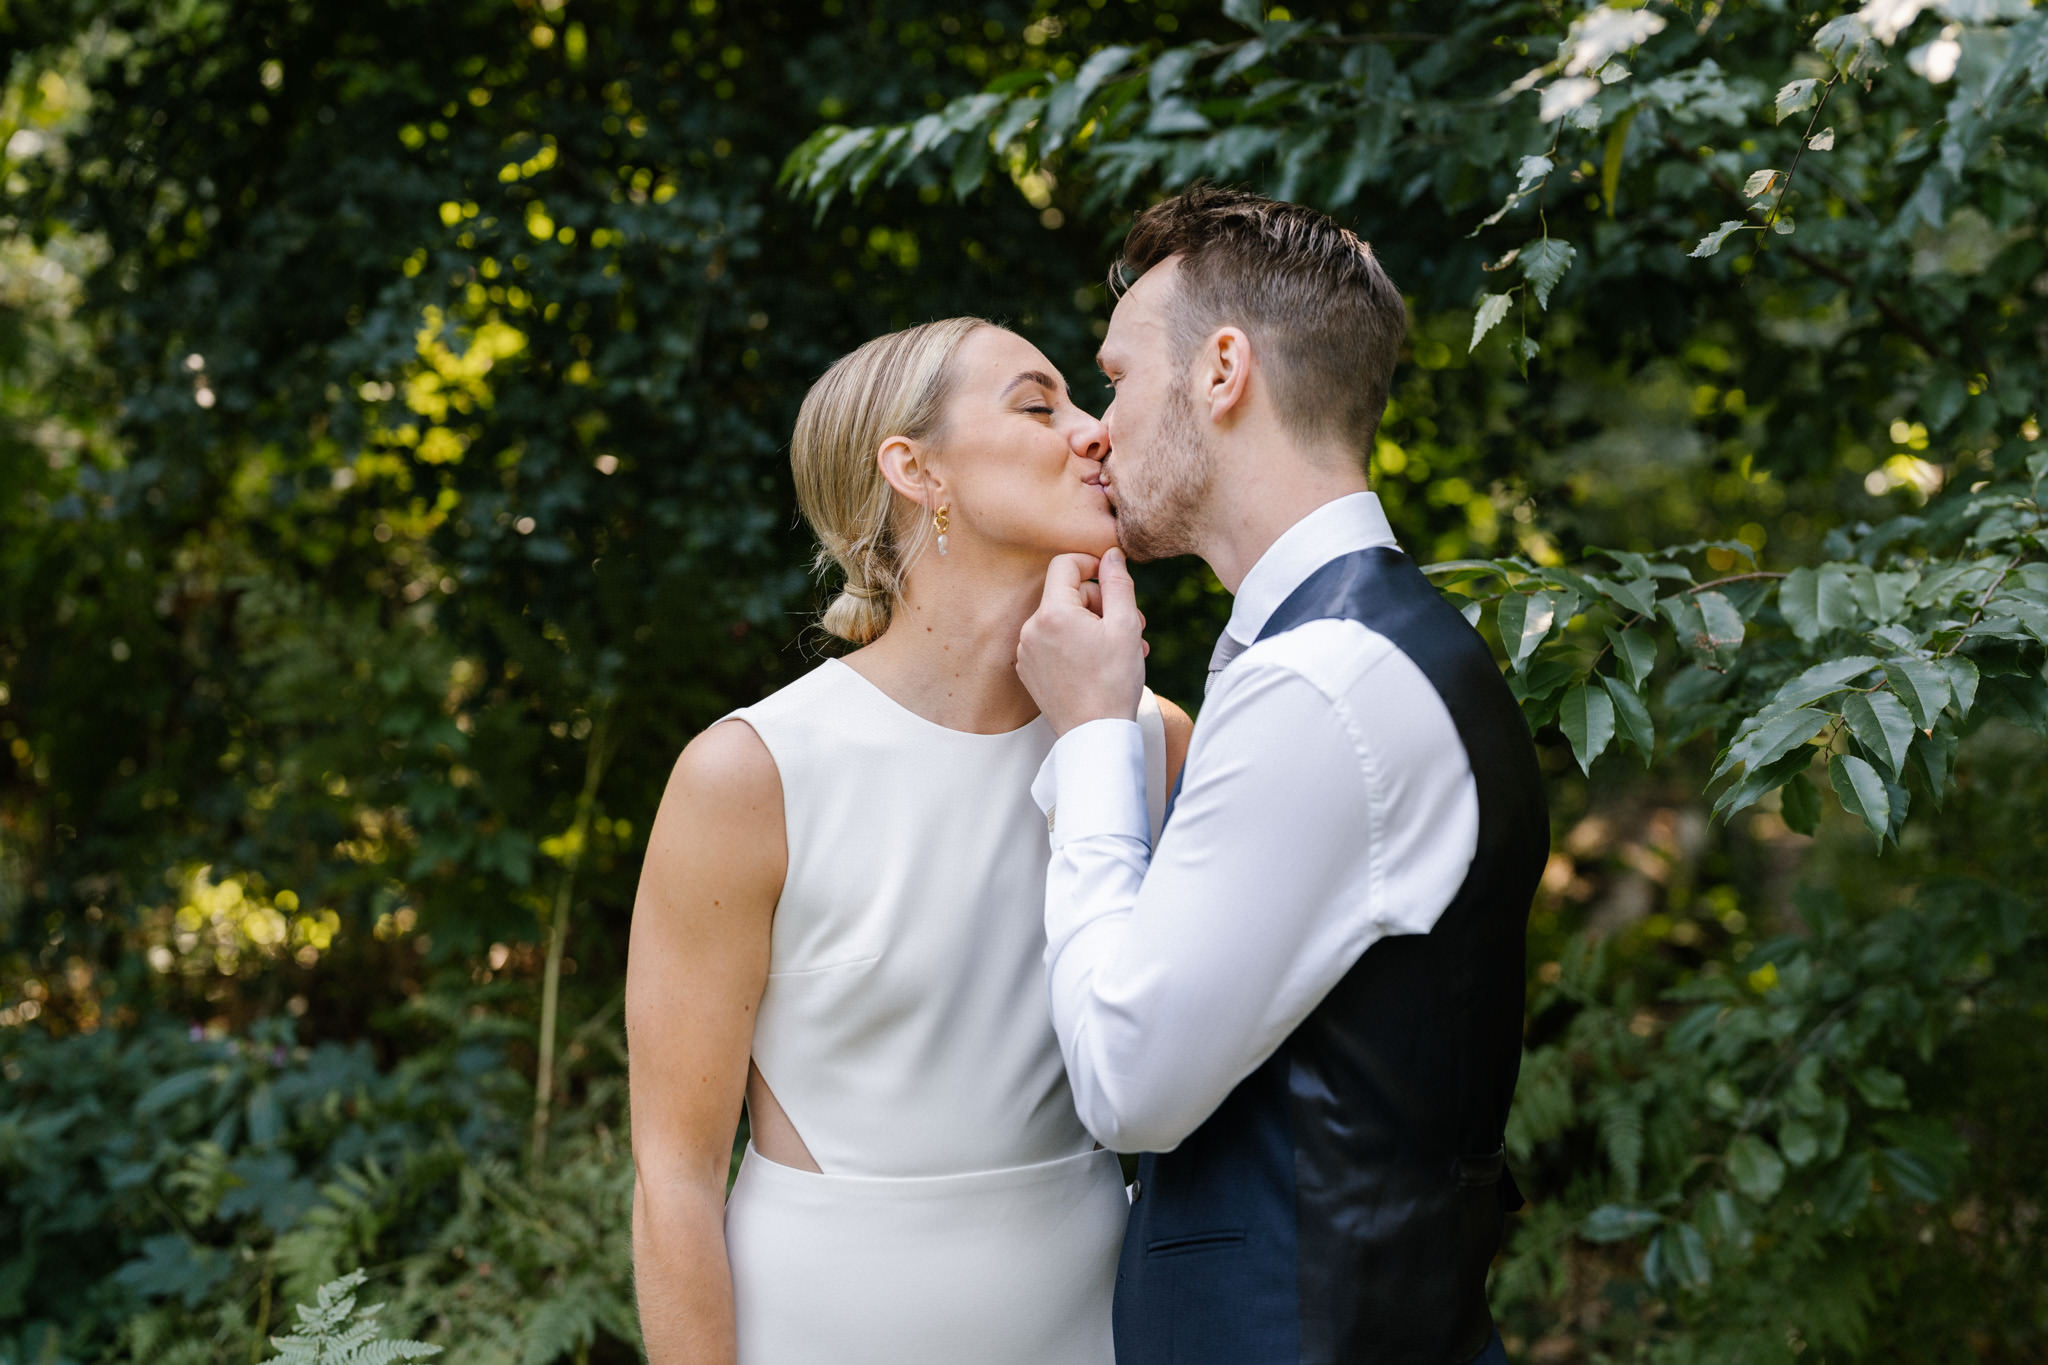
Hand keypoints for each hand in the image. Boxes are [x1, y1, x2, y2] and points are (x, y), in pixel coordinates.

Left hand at [1017, 548, 1147, 736]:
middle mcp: (1031, 629)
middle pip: (1067, 595)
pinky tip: (1100, 662)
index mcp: (1052, 614)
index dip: (1092, 565)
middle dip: (1100, 603)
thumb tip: (1110, 554)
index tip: (1113, 579)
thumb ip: (1117, 583)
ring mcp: (1026, 651)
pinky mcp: (1028, 670)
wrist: (1095, 735)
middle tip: (1133, 624)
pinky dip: (1076, 644)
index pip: (1065, 565)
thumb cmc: (1114, 682)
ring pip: (1062, 620)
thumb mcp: (1125, 626)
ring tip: (1122, 647)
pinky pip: (1053, 642)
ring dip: (1092, 626)